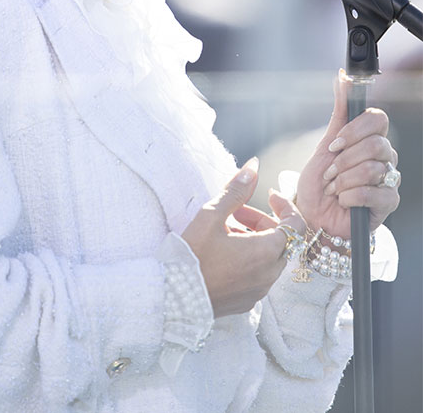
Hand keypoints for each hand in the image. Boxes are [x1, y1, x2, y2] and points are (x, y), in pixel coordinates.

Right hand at [181, 159, 304, 317]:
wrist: (172, 297)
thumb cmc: (192, 254)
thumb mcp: (211, 215)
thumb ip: (236, 190)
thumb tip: (254, 166)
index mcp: (265, 251)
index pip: (295, 224)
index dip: (285, 205)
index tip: (268, 195)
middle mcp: (269, 274)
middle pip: (282, 241)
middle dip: (263, 221)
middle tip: (236, 212)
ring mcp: (259, 291)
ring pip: (270, 259)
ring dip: (256, 240)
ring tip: (226, 231)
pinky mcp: (247, 302)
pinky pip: (259, 275)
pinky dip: (250, 259)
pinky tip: (224, 254)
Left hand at [296, 70, 399, 237]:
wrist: (314, 216)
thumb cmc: (320, 182)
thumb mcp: (325, 145)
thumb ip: (339, 112)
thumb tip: (342, 77)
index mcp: (370, 140)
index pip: (378, 118)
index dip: (355, 130)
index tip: (334, 144)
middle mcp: (385, 157)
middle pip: (376, 144)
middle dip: (344, 160)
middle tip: (330, 173)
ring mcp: (389, 180)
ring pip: (374, 168)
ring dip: (344, 180)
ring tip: (333, 188)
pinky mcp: (389, 203)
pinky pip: (375, 193)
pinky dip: (350, 196)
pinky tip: (343, 201)